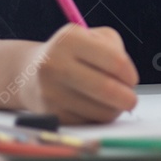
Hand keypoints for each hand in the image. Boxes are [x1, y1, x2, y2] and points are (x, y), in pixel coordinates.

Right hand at [16, 24, 138, 123]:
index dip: (130, 74)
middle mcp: (55, 64)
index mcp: (69, 39)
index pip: (115, 61)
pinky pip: (87, 122)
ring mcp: (50, 91)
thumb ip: (115, 50)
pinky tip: (94, 108)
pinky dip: (97, 118)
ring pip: (99, 111)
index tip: (132, 80)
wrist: (28, 73)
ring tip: (113, 103)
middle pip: (107, 89)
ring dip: (114, 110)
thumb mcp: (92, 37)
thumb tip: (127, 82)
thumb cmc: (70, 53)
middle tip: (132, 100)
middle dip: (128, 98)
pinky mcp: (50, 114)